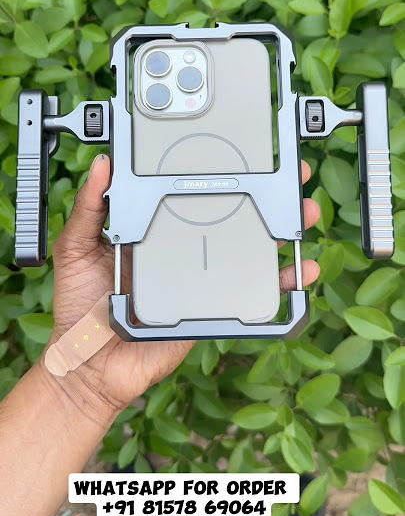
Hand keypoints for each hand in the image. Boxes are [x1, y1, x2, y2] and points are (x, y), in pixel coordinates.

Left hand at [41, 155, 319, 421]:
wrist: (91, 364)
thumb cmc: (81, 306)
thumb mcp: (75, 248)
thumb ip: (88, 208)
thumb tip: (102, 165)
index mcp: (155, 228)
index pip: (191, 192)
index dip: (219, 171)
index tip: (240, 151)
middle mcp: (184, 247)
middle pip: (232, 214)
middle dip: (266, 194)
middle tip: (289, 177)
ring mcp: (203, 276)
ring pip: (251, 249)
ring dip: (282, 230)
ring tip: (303, 212)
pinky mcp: (214, 305)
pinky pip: (252, 291)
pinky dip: (280, 282)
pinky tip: (298, 271)